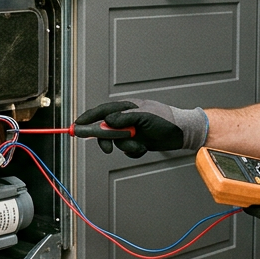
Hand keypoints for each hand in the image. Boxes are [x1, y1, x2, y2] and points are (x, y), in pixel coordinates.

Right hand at [74, 100, 208, 157]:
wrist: (183, 133)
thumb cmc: (167, 120)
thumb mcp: (144, 117)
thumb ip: (124, 118)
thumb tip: (107, 120)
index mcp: (126, 107)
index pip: (101, 112)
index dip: (88, 119)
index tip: (77, 126)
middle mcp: (126, 119)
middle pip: (105, 129)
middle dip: (107, 140)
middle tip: (108, 148)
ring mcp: (131, 130)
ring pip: (117, 141)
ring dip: (126, 146)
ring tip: (139, 144)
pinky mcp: (137, 141)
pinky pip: (127, 149)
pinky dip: (134, 150)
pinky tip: (144, 147)